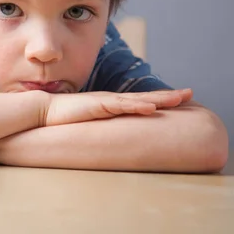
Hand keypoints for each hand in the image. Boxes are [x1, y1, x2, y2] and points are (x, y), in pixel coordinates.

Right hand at [43, 88, 192, 126]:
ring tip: (180, 98)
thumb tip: (109, 139)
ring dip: (160, 99)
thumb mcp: (86, 124)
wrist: (44, 111)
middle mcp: (112, 101)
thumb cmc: (62, 119)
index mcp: (110, 105)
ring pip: (139, 99)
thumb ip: (98, 128)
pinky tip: (152, 108)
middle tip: (190, 93)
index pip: (139, 102)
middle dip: (168, 96)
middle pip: (146, 97)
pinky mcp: (98, 106)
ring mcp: (106, 102)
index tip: (176, 100)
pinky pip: (121, 106)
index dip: (158, 100)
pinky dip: (138, 106)